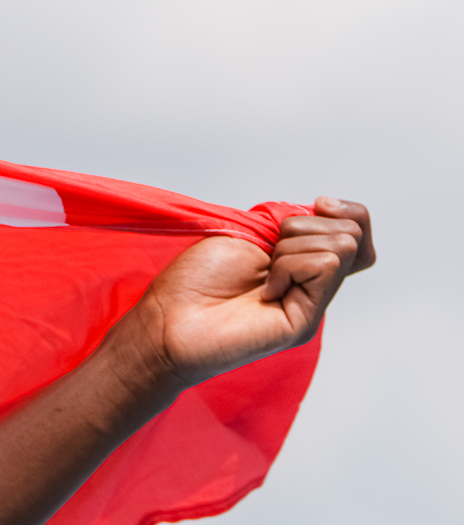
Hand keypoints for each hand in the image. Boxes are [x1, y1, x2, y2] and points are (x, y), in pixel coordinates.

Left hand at [132, 198, 374, 388]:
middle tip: (267, 254)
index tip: (319, 203)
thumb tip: (327, 210)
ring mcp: (313, 304)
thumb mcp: (251, 232)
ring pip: (342, 246)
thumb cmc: (196, 279)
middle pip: (352, 234)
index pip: (357, 229)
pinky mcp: (306, 321)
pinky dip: (289, 266)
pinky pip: (324, 266)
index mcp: (302, 261)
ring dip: (291, 248)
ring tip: (262, 276)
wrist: (168, 320)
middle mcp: (314, 284)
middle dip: (304, 227)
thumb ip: (293, 222)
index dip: (346, 211)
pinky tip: (265, 291)